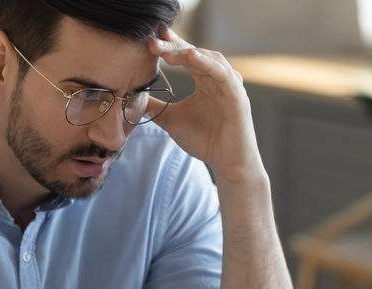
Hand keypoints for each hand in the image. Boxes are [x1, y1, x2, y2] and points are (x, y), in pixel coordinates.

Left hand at [147, 29, 263, 181]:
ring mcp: (230, 86)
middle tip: (153, 42)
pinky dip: (209, 64)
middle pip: (196, 53)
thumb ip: (155, 108)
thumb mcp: (171, 120)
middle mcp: (218, 79)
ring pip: (210, 59)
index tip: (150, 40)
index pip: (186, 56)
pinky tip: (192, 56)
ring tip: (168, 50)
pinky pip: (224, 75)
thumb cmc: (205, 140)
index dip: (170, 46)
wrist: (228, 164)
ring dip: (189, 52)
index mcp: (205, 81)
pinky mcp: (237, 97)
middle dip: (174, 46)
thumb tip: (133, 98)